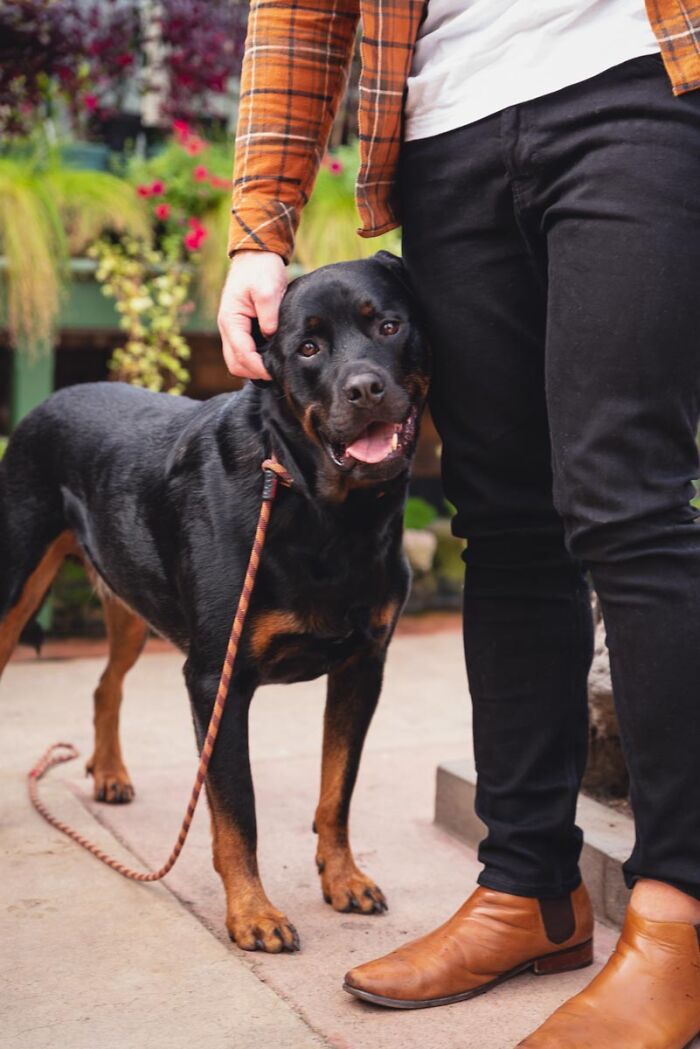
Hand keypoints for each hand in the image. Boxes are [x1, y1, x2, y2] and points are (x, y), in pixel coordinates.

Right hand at [218, 250, 287, 379]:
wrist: (255, 256)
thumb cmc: (261, 270)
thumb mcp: (268, 290)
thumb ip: (269, 316)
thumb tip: (271, 337)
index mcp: (231, 320)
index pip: (241, 355)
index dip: (259, 368)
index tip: (277, 373)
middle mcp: (227, 328)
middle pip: (235, 364)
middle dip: (254, 372)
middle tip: (278, 374)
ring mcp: (232, 329)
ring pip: (237, 360)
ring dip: (253, 368)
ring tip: (275, 369)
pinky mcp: (240, 329)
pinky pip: (243, 352)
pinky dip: (254, 360)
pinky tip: (271, 358)